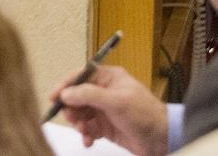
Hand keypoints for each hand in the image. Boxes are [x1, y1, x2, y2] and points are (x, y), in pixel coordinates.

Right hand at [51, 65, 167, 155]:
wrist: (163, 141)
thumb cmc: (144, 115)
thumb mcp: (116, 102)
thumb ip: (89, 95)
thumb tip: (65, 94)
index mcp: (109, 78)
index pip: (81, 76)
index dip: (65, 86)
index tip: (53, 98)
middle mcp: (105, 91)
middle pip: (77, 96)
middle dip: (72, 109)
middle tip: (73, 119)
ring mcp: (105, 109)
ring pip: (81, 113)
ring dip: (79, 123)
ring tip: (84, 132)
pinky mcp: (106, 126)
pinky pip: (88, 128)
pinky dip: (86, 134)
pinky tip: (88, 141)